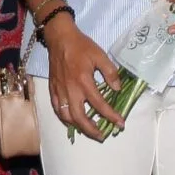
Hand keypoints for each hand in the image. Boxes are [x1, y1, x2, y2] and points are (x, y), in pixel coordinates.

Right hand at [46, 20, 123, 142]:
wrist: (60, 38)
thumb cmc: (81, 46)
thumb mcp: (100, 55)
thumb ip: (110, 72)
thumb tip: (117, 88)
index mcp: (84, 81)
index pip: (99, 104)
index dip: (111, 116)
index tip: (120, 124)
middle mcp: (71, 90)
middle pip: (80, 117)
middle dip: (92, 130)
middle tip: (102, 135)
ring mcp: (60, 91)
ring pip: (67, 117)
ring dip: (78, 127)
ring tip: (88, 131)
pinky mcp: (53, 90)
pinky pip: (57, 109)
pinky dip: (65, 119)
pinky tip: (72, 121)